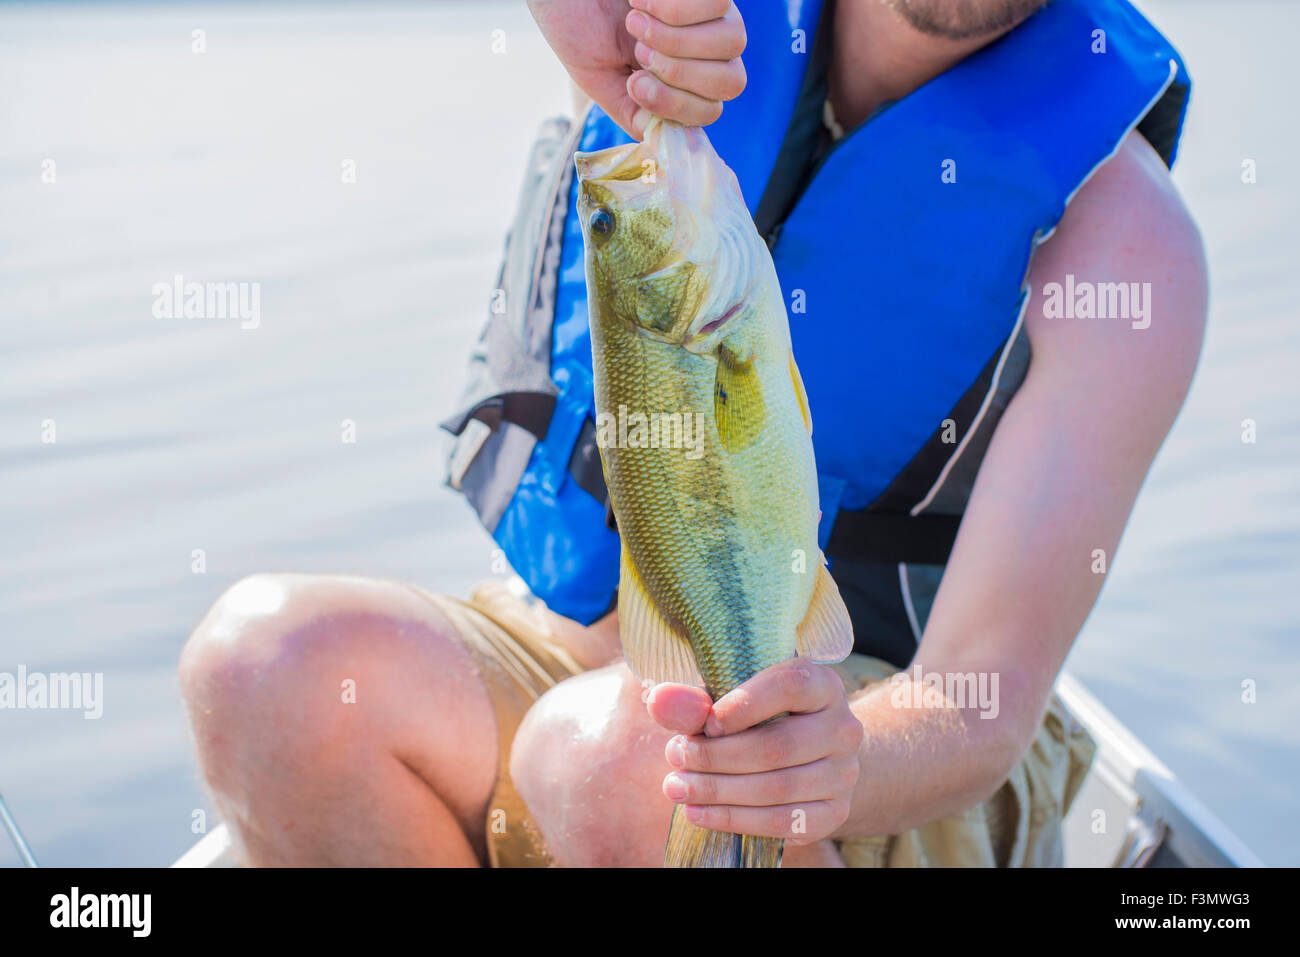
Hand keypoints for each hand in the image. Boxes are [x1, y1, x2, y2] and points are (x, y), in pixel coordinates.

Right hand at [527, 0, 746, 138]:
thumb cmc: (576, 25)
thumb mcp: (599, 80)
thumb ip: (633, 113)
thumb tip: (666, 138)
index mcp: (679, 84)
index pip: (711, 111)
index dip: (678, 105)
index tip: (634, 83)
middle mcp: (704, 52)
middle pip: (733, 82)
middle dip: (681, 73)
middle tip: (638, 50)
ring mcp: (712, 18)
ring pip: (734, 43)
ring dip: (676, 37)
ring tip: (635, 21)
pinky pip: (719, 4)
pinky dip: (676, 6)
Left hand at [645, 659, 862, 842]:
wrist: (812, 757)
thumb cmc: (761, 716)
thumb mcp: (733, 696)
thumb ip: (695, 699)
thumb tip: (659, 701)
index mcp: (822, 685)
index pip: (790, 685)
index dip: (744, 704)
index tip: (706, 722)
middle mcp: (842, 728)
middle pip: (776, 746)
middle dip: (716, 755)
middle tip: (674, 756)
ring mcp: (843, 774)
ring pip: (776, 788)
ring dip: (718, 791)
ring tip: (677, 787)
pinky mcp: (833, 812)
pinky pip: (781, 822)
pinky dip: (733, 820)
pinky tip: (699, 813)